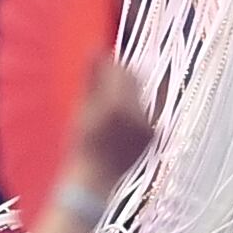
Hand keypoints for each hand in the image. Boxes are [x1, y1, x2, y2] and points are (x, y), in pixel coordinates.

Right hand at [66, 56, 156, 188]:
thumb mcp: (80, 112)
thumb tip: (95, 49)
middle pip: (134, 80)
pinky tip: (118, 117)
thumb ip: (90, 79)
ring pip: (140, 94)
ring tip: (108, 99)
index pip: (120, 71)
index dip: (110, 64)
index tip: (98, 62)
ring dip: (126, 90)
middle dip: (120, 75)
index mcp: (118, 106)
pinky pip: (144, 110)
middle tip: (103, 77)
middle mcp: (139, 115)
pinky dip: (133, 107)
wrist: (93, 183)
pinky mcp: (152, 136)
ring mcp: (148, 126)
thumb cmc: (80, 148)